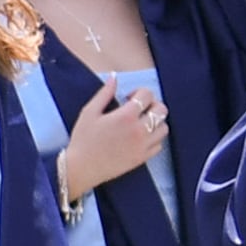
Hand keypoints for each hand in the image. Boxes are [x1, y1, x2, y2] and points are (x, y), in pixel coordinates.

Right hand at [58, 76, 169, 201]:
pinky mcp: (143, 157)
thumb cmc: (82, 140)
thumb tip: (114, 78)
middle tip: (140, 108)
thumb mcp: (89, 113)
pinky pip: (159, 144)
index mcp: (125, 116)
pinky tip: (140, 137)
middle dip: (153, 104)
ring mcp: (143, 145)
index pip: (146, 95)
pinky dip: (153, 138)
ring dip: (155, 121)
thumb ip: (104, 94)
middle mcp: (139, 130)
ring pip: (164, 128)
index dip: (139, 92)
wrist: (81, 167)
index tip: (128, 98)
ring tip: (141, 123)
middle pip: (161, 110)